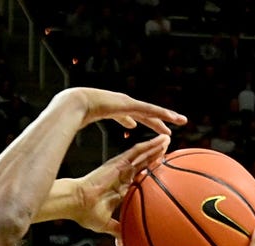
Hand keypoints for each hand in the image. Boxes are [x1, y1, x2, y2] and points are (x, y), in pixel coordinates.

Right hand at [56, 87, 186, 135]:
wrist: (74, 104)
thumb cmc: (75, 114)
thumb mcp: (88, 121)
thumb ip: (92, 124)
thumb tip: (90, 132)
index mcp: (114, 108)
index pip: (132, 115)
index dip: (141, 120)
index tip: (147, 124)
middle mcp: (123, 103)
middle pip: (145, 113)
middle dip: (157, 120)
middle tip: (169, 128)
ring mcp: (127, 102)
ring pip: (152, 110)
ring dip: (166, 116)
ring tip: (180, 121)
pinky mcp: (129, 104)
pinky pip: (150, 110)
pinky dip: (162, 114)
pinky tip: (173, 118)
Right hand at [70, 135, 167, 238]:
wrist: (77, 203)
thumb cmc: (86, 214)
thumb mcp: (106, 225)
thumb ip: (117, 231)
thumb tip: (122, 244)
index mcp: (120, 189)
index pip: (138, 179)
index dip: (149, 173)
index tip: (162, 172)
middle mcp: (121, 176)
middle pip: (142, 164)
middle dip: (155, 157)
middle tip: (169, 152)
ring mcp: (120, 168)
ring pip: (142, 155)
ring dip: (155, 147)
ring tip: (167, 140)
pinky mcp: (118, 162)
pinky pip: (137, 151)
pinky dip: (150, 146)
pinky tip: (161, 141)